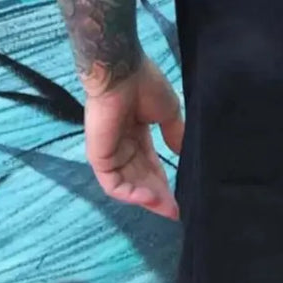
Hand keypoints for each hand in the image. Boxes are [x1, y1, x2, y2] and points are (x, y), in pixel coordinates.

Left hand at [83, 56, 184, 219]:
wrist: (123, 71)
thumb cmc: (145, 85)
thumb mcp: (169, 111)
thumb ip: (174, 134)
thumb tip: (183, 153)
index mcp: (136, 132)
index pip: (150, 164)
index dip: (164, 182)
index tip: (181, 199)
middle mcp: (122, 145)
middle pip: (140, 178)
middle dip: (158, 195)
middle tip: (176, 210)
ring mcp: (109, 152)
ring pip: (128, 184)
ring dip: (147, 197)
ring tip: (167, 206)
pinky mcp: (99, 157)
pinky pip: (114, 184)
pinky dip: (131, 194)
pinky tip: (150, 198)